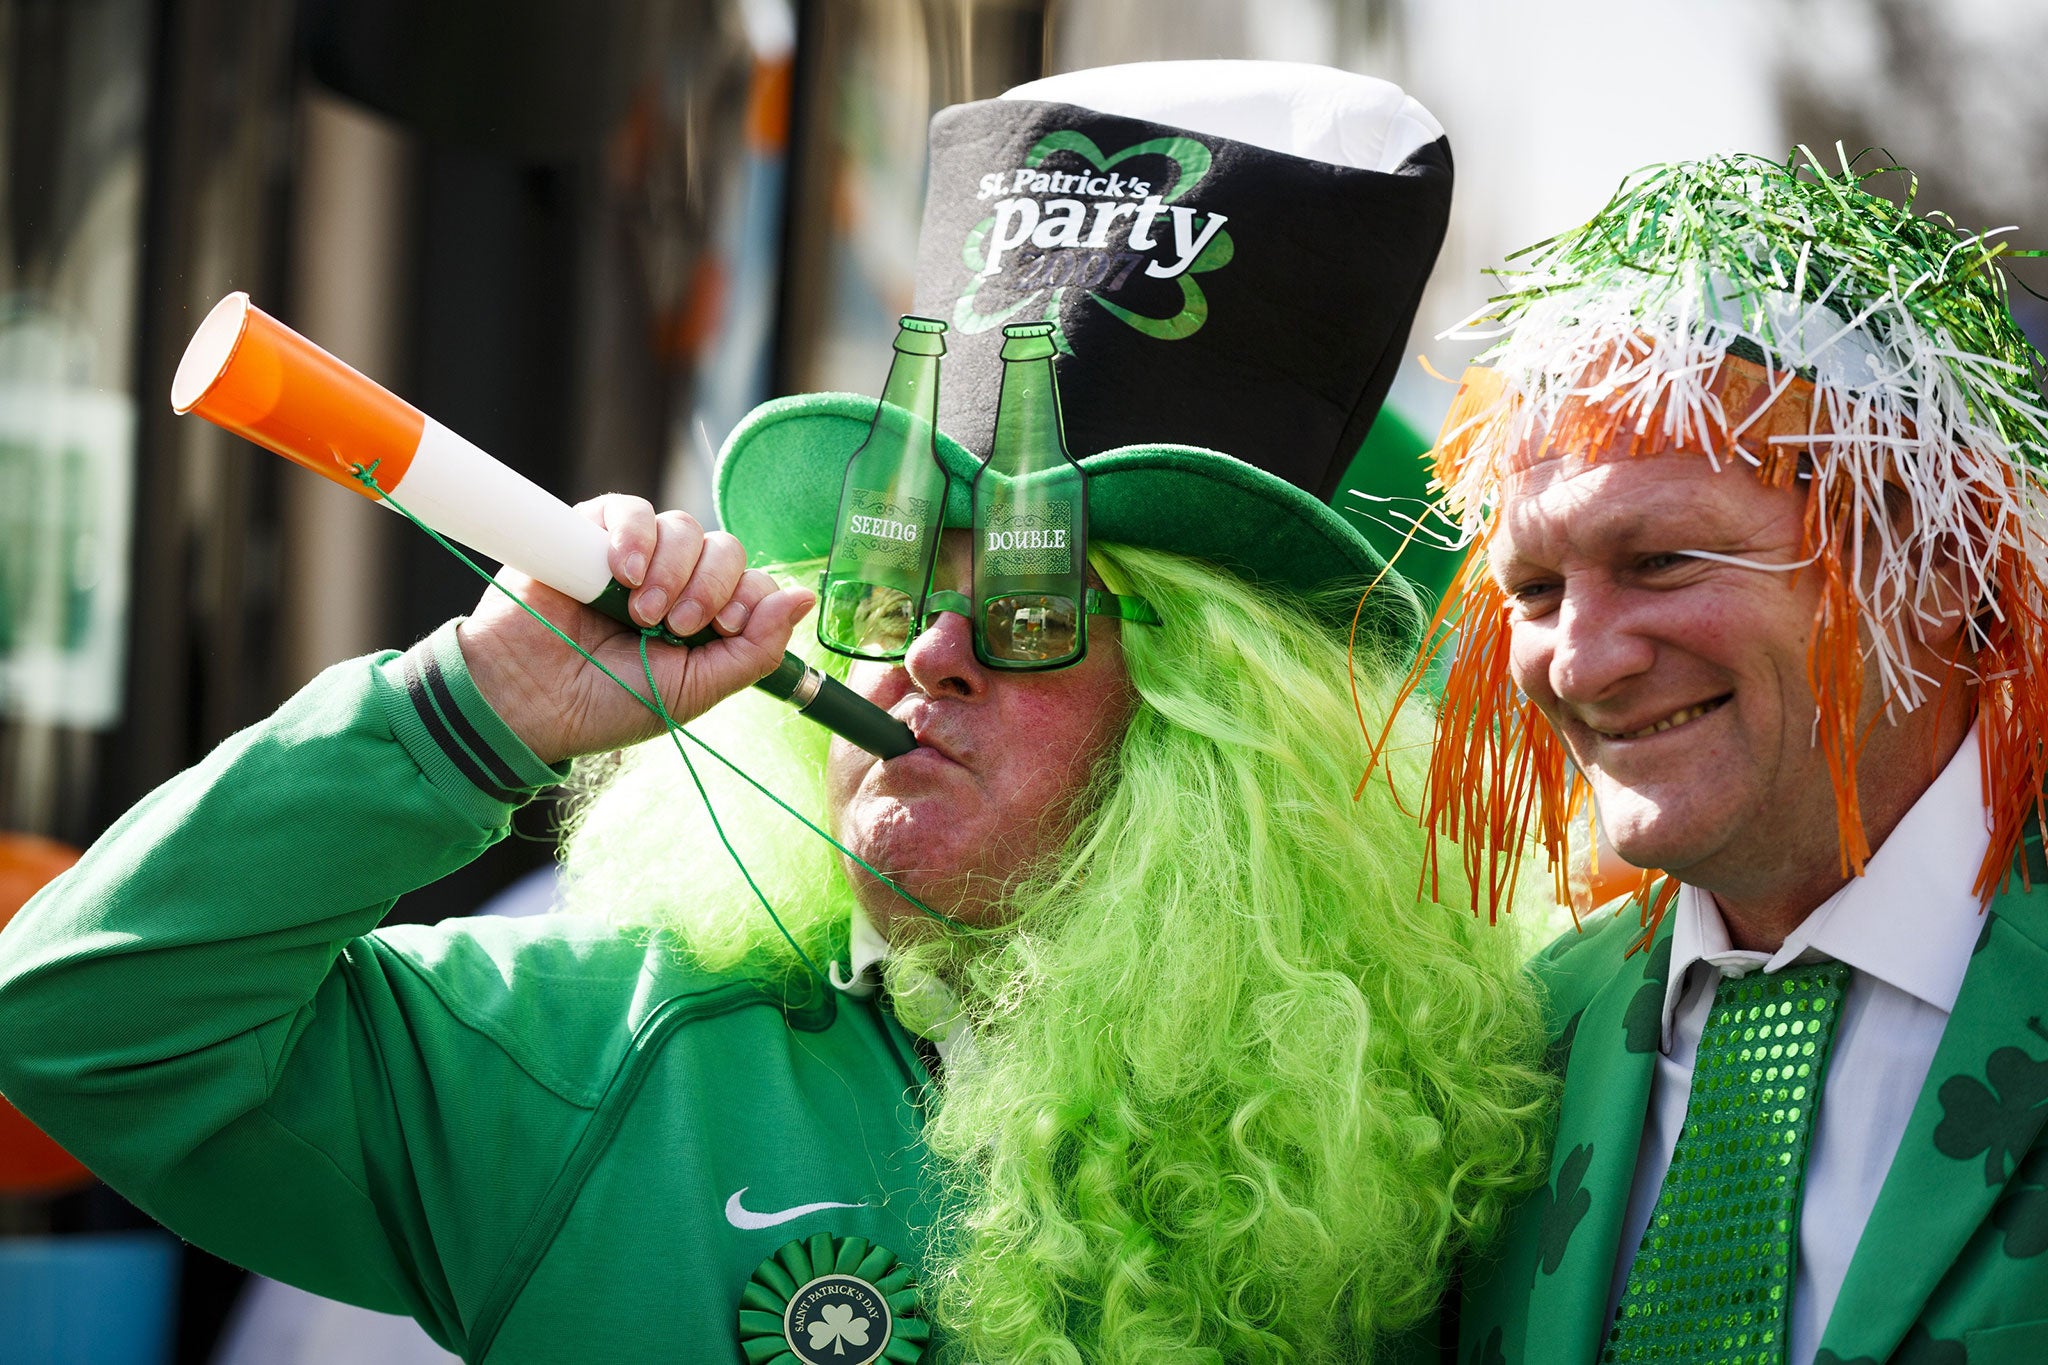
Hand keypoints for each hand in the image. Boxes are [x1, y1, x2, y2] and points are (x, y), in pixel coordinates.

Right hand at [456, 495, 814, 764]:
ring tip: (639, 612)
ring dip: (672, 569)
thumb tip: (805, 598)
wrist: (528, 702)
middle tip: (674, 627)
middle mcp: (676, 583)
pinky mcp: (591, 534)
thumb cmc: (608, 705)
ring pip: (685, 527)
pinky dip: (636, 536)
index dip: (747, 600)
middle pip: (726, 550)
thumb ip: (754, 650)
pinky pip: (632, 509)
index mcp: (707, 622)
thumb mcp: (695, 690)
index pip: (754, 585)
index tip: (719, 631)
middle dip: (709, 588)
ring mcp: (636, 557)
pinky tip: (621, 573)